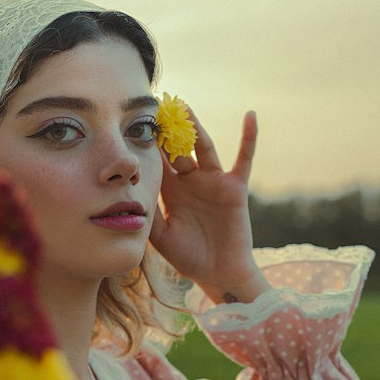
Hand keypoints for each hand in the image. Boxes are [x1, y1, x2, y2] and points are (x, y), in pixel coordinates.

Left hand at [148, 109, 267, 304]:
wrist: (218, 273)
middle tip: (155, 106)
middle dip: (168, 129)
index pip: (159, 161)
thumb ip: (149, 216)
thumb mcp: (161, 237)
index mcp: (171, 191)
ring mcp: (213, 181)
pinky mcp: (235, 187)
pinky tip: (250, 115)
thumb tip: (128, 198)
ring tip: (184, 106)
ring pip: (204, 147)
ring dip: (195, 127)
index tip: (133, 121)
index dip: (148, 143)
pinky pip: (244, 159)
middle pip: (178, 148)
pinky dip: (249, 137)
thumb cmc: (189, 258)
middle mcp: (191, 181)